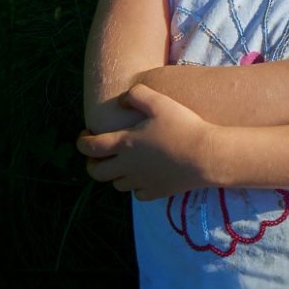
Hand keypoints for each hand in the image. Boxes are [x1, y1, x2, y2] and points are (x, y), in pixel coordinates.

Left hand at [76, 84, 219, 200]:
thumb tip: (122, 100)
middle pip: (96, 173)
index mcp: (124, 143)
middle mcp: (128, 166)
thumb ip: (137, 94)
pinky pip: (137, 194)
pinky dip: (135, 186)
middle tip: (99, 153)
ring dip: (114, 174)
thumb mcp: (159, 101)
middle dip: (92, 163)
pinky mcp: (157, 192)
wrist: (207, 156)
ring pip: (116, 184)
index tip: (86, 134)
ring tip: (123, 162)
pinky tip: (143, 176)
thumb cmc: (183, 126)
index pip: (89, 147)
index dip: (82, 141)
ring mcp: (142, 182)